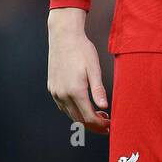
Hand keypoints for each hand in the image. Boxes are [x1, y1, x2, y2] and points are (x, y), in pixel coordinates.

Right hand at [47, 9, 109, 134]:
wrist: (64, 36)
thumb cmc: (82, 50)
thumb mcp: (94, 69)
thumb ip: (98, 90)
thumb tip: (104, 107)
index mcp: (75, 91)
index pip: (88, 117)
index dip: (100, 125)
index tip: (110, 125)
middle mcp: (63, 94)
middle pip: (78, 119)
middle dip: (93, 125)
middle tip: (106, 124)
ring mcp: (55, 92)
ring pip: (70, 114)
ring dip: (83, 118)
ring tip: (97, 115)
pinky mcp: (52, 88)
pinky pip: (62, 106)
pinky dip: (73, 111)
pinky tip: (82, 105)